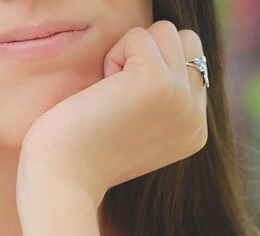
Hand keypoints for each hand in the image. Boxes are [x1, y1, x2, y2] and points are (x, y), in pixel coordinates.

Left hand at [18, 21, 208, 206]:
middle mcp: (197, 117)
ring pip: (164, 32)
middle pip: (184, 40)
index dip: (149, 70)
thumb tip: (165, 49)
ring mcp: (182, 100)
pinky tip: (101, 95)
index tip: (122, 112)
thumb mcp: (136, 127)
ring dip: (127, 55)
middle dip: (144, 56)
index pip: (191, 61)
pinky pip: (138, 36)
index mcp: (195, 129)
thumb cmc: (81, 153)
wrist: (62, 180)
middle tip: (115, 99)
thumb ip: (161, 96)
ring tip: (109, 97)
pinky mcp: (158, 83)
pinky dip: (112, 57)